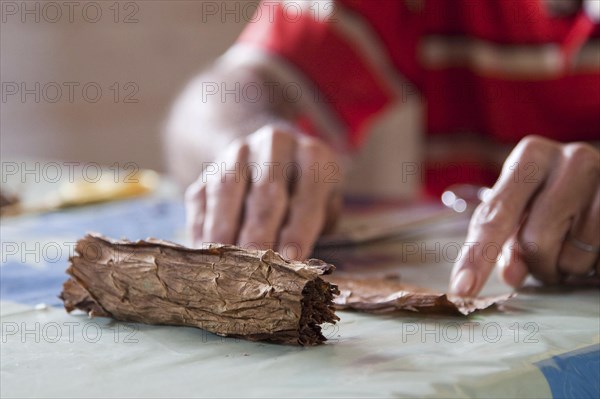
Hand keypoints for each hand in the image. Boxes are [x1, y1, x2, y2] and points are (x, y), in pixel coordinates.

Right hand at [185, 124, 341, 259]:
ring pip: (227, 191)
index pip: (307, 195)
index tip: (290, 260)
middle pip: (266, 193)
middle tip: (257, 270)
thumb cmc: (305, 194)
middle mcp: (275, 145)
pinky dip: (202, 229)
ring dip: (226, 232)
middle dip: (260, 235)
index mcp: (312, 155)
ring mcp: (238, 154)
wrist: (271, 157)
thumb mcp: (324, 205)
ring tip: (227, 265)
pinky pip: (201, 200)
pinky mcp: (209, 169)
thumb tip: (297, 264)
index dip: (298, 231)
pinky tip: (208, 254)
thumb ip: (318, 229)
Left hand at [450, 135, 599, 295]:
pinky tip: (592, 247)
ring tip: (570, 247)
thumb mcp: (522, 207)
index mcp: (531, 156)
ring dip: (566, 268)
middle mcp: (571, 160)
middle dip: (535, 264)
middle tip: (542, 259)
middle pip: (535, 241)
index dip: (477, 257)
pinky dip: (592, 267)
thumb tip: (510, 275)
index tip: (463, 288)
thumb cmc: (551, 196)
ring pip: (573, 257)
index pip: (495, 216)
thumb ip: (505, 240)